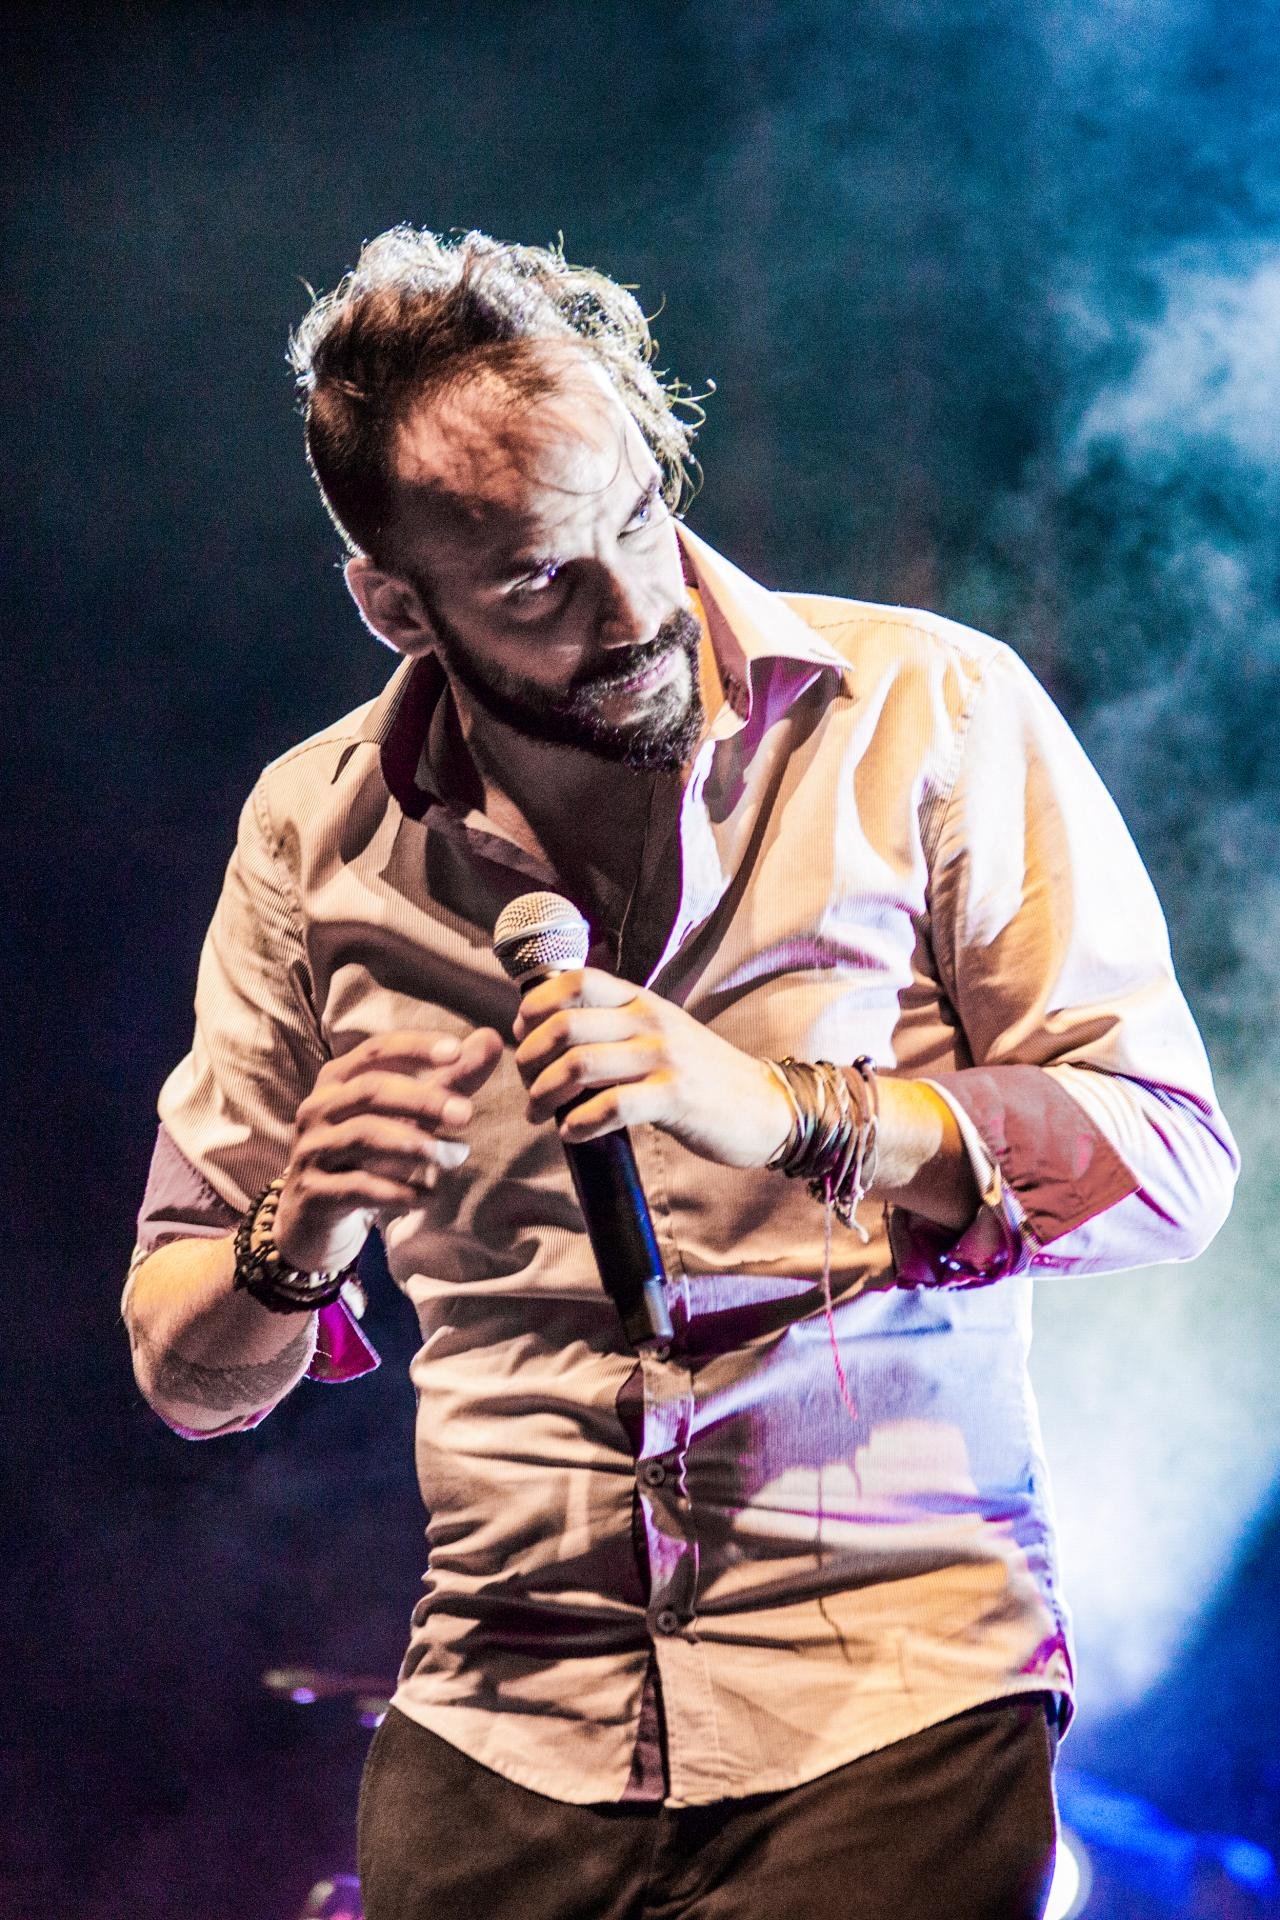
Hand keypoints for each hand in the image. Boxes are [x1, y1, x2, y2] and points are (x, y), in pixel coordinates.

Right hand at [274, 1025, 503, 1272]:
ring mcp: (311, 1150)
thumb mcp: (406, 1114)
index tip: (456, 1051)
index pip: (377, 1050)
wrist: (314, 1213)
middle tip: (467, 1115)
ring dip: (413, 1145)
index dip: (415, 1047)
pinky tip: (429, 1197)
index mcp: (339, 1079)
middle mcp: (319, 1108)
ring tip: (452, 1157)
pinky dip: (397, 1191)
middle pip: (371, 1090)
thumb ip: (448, 1079)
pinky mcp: (312, 1192)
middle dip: (422, 1099)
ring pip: (362, 1136)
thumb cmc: (367, 1152)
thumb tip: (492, 1039)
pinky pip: (357, 1186)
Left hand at [512, 969, 793, 1169]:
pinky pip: (609, 1107)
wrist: (766, 1105)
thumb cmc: (703, 1076)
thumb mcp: (662, 1033)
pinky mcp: (674, 1097)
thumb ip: (617, 1027)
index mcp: (642, 1000)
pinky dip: (578, 1124)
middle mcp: (650, 1021)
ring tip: (537, 1113)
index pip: (575, 981)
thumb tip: (553, 1037)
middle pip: (565, 1025)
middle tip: (525, 1084)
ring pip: (579, 1065)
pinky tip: (571, 1134)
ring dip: (544, 1094)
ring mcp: (663, 1058)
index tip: (523, 1034)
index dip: (536, 1005)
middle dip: (530, 1058)